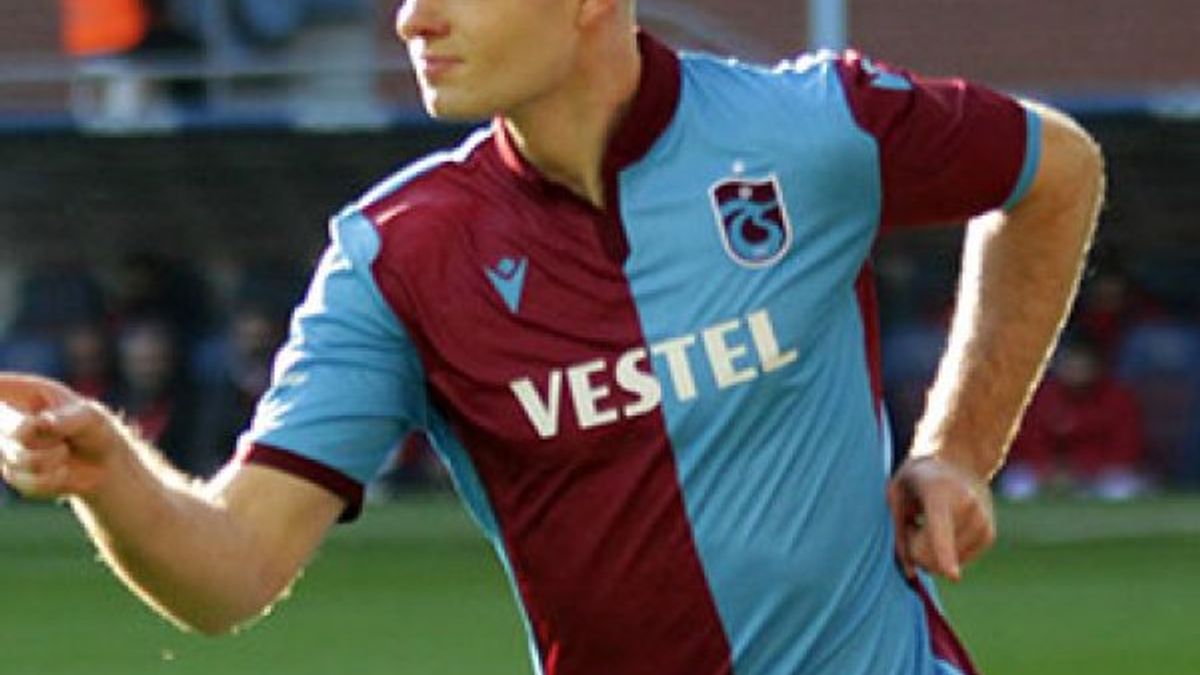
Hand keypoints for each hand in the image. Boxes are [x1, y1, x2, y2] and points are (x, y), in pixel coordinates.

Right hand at [0, 373, 127, 499]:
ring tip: (64, 451)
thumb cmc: (93, 428)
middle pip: (11, 430)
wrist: (102, 462)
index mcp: (23, 393)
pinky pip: (28, 482)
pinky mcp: (14, 474)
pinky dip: (52, 479)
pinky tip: (61, 471)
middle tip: (64, 439)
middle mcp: (8, 419)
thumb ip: (66, 418)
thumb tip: (40, 422)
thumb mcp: (89, 417)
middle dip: (41, 438)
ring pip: (20, 459)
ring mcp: (7, 448)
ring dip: (52, 459)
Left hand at [886, 455, 995, 581]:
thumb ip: (898, 532)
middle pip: (936, 556)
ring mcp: (983, 522)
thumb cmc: (917, 478)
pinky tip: (946, 528)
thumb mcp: (896, 494)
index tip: (952, 575)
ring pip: (948, 563)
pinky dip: (948, 552)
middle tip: (913, 525)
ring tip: (931, 521)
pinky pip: (960, 561)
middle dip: (917, 551)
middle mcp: (968, 507)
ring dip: (932, 550)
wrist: (958, 459)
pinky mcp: (989, 536)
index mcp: (939, 493)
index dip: (945, 552)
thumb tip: (911, 574)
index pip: (940, 528)